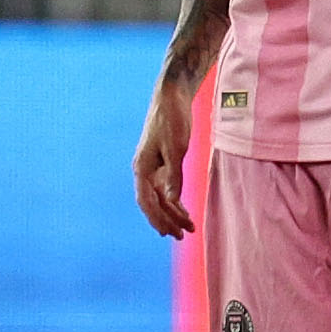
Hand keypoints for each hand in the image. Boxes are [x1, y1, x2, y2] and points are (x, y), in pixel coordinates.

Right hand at [131, 85, 195, 238]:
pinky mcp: (162, 163)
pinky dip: (174, 201)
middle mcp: (144, 170)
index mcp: (142, 167)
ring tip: (188, 227)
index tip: (169, 233)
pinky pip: (166, 189)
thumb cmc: (172, 118)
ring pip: (160, 197)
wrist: (172, 95)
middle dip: (167, 220)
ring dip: (172, 213)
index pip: (146, 200)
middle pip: (153, 203)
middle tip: (183, 235)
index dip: (157, 218)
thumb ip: (174, 175)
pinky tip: (183, 211)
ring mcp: (152, 167)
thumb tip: (172, 201)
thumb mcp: (176, 147)